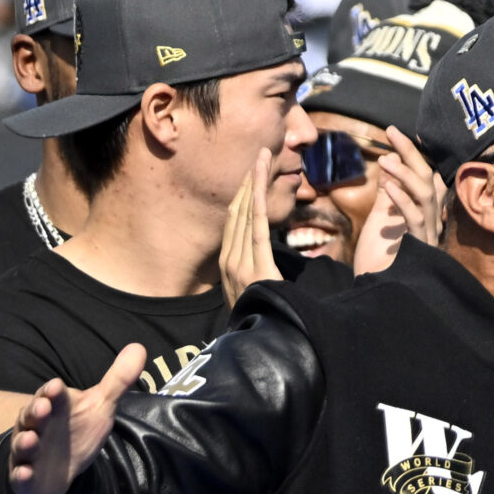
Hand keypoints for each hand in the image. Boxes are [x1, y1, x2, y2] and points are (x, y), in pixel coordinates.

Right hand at [7, 343, 146, 493]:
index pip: (51, 395)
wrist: (56, 470)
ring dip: (25, 441)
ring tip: (30, 439)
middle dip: (35, 411)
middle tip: (42, 407)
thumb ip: (117, 380)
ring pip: (23, 444)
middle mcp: (37, 426)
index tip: (57, 386)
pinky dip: (21, 474)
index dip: (53, 392)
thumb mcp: (100, 406)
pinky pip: (20, 474)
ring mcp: (28, 451)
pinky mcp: (25, 475)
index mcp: (54, 407)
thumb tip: (139, 348)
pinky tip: (23, 473)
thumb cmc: (77, 431)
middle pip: (32, 416)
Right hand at [220, 148, 282, 305]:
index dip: (244, 194)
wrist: (263, 340)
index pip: (235, 221)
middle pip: (238, 211)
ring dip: (254, 183)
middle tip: (260, 152)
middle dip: (249, 181)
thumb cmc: (263, 319)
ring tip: (263, 157)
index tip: (252, 172)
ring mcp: (238, 263)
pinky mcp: (254, 267)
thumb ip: (255, 275)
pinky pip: (256, 228)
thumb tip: (265, 265)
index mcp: (228, 264)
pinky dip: (258, 201)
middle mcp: (228, 260)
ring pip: (246, 213)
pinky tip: (260, 180)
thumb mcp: (253, 294)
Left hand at [351, 128, 446, 275]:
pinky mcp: (419, 248)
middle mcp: (430, 222)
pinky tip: (387, 186)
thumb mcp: (381, 220)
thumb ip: (388, 195)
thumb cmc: (379, 262)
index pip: (426, 177)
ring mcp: (427, 234)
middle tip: (392, 131)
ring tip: (385, 158)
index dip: (415, 155)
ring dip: (406, 174)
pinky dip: (402, 200)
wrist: (377, 295)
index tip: (397, 134)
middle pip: (429, 179)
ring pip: (427, 195)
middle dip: (411, 153)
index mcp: (423, 215)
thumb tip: (389, 164)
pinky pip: (414, 219)